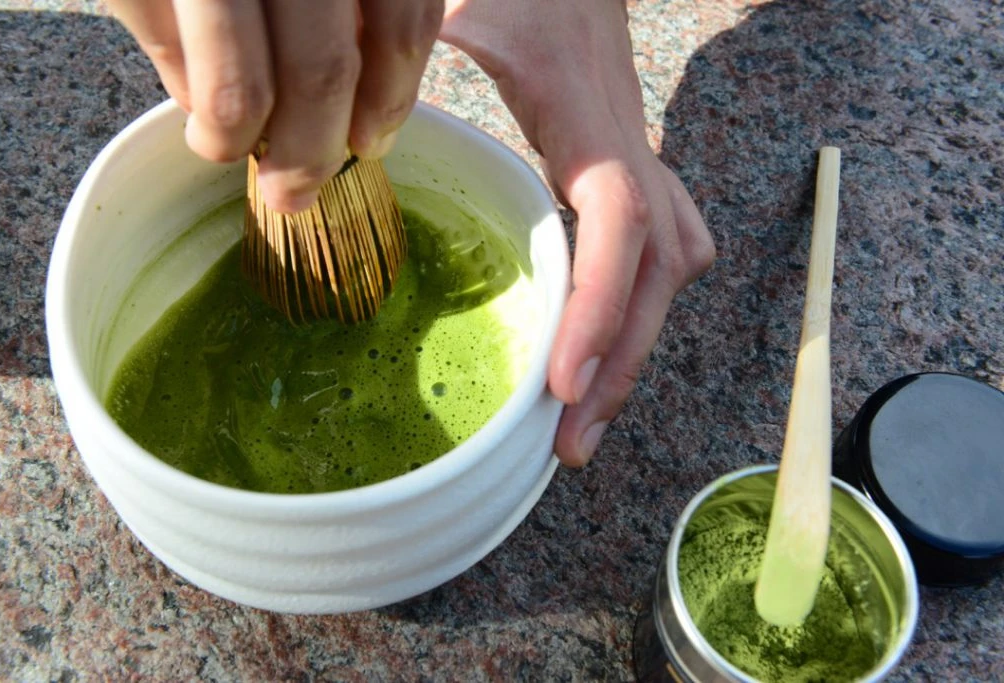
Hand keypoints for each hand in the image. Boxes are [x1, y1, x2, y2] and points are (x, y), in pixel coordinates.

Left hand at [109, 0, 442, 212]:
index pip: (234, 77)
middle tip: (294, 193)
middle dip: (310, 150)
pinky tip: (389, 93)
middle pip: (321, 69)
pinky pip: (420, 4)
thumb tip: (213, 115)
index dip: (231, 137)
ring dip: (380, 113)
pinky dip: (411, 57)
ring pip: (391, 38)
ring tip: (359, 150)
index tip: (221, 154)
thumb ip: (168, 34)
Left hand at [441, 0, 715, 465]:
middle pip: (658, 268)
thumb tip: (334, 132)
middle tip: (571, 445)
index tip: (563, 385)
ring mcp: (635, 156)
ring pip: (671, 264)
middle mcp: (624, 143)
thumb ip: (399, 56)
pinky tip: (598, 347)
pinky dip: (632, 308)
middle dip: (621, 362)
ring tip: (582, 419)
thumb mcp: (454, 10)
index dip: (599, 304)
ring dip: (634, 345)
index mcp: (581, 114)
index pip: (616, 218)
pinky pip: (657, 248)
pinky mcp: (624, 165)